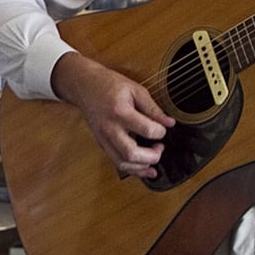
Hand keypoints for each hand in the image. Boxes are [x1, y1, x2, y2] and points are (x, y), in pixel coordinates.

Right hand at [52, 51, 174, 178]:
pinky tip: (145, 169)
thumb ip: (153, 108)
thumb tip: (169, 123)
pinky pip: (116, 162)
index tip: (164, 127)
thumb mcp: (135, 90)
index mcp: (120, 111)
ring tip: (154, 158)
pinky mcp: (101, 143)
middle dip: (152, 156)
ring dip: (142, 167)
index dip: (161, 131)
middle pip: (131, 153)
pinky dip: (132, 169)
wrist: (85, 86)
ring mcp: (103, 138)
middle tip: (160, 147)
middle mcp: (109, 128)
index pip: (146, 130)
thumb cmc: (109, 85)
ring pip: (122, 163)